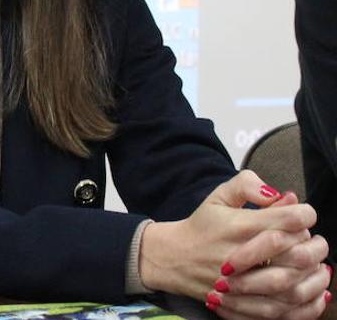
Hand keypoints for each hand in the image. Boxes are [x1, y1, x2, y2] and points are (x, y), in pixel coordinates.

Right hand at [207, 191, 329, 319]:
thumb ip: (248, 185)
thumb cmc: (201, 227)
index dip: (306, 214)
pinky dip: (303, 306)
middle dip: (316, 247)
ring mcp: (242, 283)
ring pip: (294, 285)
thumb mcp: (218, 196)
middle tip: (317, 243)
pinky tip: (312, 295)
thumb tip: (283, 195)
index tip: (305, 215)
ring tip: (319, 268)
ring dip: (314, 278)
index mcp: (240, 225)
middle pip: (299, 253)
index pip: (290, 218)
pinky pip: (281, 311)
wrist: (172, 257)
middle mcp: (243, 255)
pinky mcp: (241, 303)